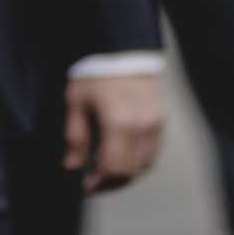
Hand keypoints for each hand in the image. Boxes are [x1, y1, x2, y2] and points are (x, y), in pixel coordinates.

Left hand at [62, 73, 164, 194]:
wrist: (124, 47)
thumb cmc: (96, 72)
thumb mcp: (76, 101)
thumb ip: (75, 136)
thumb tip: (71, 166)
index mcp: (118, 123)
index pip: (111, 167)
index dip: (97, 183)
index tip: (84, 187)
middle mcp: (141, 127)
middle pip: (129, 171)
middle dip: (110, 184)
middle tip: (93, 185)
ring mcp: (156, 124)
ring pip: (144, 165)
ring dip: (125, 176)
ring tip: (107, 176)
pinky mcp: (162, 120)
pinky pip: (154, 152)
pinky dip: (139, 163)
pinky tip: (124, 161)